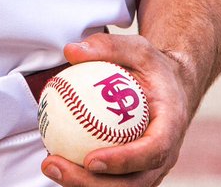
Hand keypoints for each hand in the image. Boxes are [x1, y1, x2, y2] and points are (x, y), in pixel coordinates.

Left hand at [40, 33, 197, 186]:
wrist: (171, 88)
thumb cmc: (153, 68)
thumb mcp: (137, 48)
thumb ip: (107, 47)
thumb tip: (71, 51)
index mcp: (171, 126)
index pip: (152, 152)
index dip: (123, 161)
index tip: (90, 160)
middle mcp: (164, 155)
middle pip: (133, 183)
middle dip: (92, 183)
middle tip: (55, 164)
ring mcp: (149, 168)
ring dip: (82, 184)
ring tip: (49, 164)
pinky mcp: (134, 171)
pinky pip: (109, 180)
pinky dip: (82, 174)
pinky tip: (55, 159)